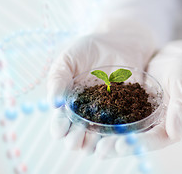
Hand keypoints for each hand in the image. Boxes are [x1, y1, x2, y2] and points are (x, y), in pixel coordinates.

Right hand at [47, 18, 155, 154]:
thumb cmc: (90, 49)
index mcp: (69, 104)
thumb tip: (53, 104)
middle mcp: (87, 113)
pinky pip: (124, 126)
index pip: (61, 122)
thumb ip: (59, 78)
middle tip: (77, 136)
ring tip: (95, 137)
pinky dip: (120, 131)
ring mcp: (108, 114)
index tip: (60, 129)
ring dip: (96, 141)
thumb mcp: (69, 58)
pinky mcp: (128, 110)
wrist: (120, 42)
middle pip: (79, 135)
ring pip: (100, 136)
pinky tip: (117, 132)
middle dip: (75, 139)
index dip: (59, 128)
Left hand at [95, 40, 181, 157]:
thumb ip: (181, 109)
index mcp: (172, 125)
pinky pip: (120, 110)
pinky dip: (108, 115)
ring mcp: (145, 113)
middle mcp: (157, 123)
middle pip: (137, 138)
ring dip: (109, 134)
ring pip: (126, 127)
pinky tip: (91, 116)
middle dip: (117, 144)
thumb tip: (175, 134)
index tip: (119, 145)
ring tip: (89, 138)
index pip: (155, 140)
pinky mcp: (135, 102)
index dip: (138, 144)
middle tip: (99, 149)